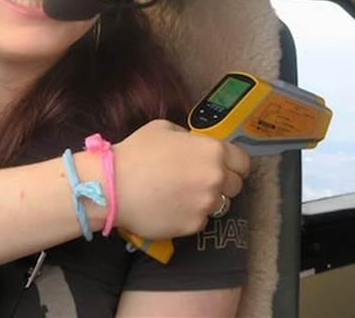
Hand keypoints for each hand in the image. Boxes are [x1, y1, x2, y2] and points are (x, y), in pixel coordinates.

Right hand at [111, 120, 250, 238]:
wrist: (112, 187)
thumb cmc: (136, 153)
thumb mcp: (164, 129)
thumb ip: (189, 138)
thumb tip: (195, 145)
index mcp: (213, 151)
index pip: (243, 162)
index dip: (234, 165)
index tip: (224, 168)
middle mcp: (216, 178)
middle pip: (235, 186)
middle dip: (222, 183)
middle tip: (199, 182)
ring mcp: (206, 204)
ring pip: (220, 205)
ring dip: (207, 200)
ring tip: (183, 196)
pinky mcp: (194, 225)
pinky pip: (201, 220)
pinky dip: (190, 216)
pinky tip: (171, 208)